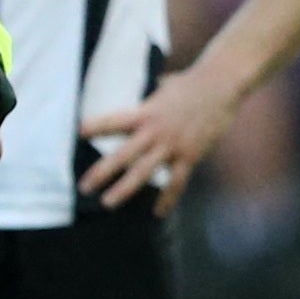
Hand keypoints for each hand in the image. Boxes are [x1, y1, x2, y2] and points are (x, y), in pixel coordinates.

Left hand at [78, 67, 243, 215]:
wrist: (221, 86)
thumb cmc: (187, 85)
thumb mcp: (160, 90)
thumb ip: (146, 103)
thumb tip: (137, 103)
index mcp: (145, 112)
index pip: (113, 121)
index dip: (95, 127)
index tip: (77, 134)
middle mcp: (155, 131)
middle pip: (123, 155)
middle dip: (101, 172)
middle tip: (83, 187)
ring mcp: (173, 145)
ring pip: (144, 172)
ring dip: (125, 189)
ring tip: (107, 203)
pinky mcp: (191, 155)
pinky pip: (176, 182)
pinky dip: (168, 199)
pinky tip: (158, 213)